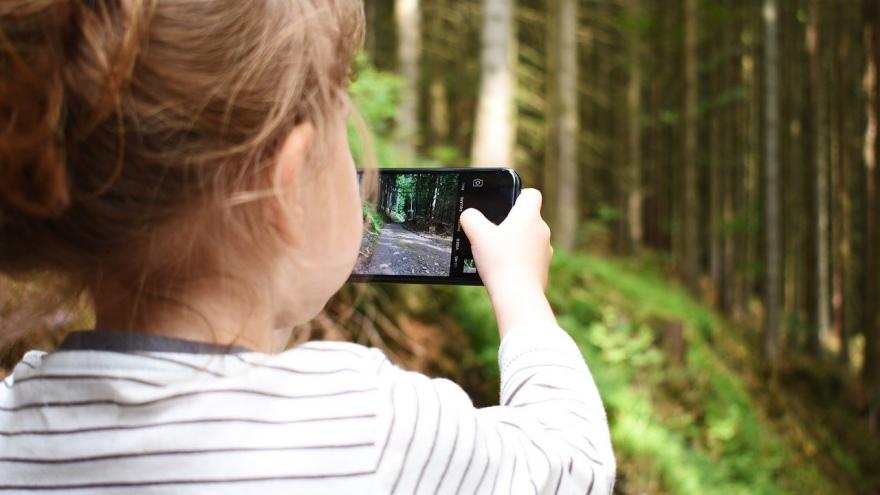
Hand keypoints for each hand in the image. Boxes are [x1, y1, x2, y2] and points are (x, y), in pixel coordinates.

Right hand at [459, 189, 556, 336]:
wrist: (517, 296)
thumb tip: (469, 215)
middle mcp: (542, 231)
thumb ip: (470, 218)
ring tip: (496, 255)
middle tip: (493, 234)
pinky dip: (519, 262)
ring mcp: (545, 251)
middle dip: (511, 224)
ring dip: (516, 244)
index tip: (506, 205)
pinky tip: (504, 270)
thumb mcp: (476, 234)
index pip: (531, 194)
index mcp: (528, 216)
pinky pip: (530, 259)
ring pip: (529, 240)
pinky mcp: (543, 269)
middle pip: (528, 219)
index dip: (518, 195)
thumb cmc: (499, 261)